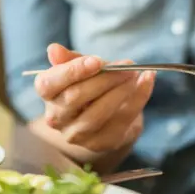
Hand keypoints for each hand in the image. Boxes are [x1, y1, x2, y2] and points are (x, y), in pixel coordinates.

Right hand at [34, 44, 154, 152]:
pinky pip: (121, 121)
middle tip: (127, 64)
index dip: (72, 71)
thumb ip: (69, 59)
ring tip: (135, 74)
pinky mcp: (100, 143)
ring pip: (98, 113)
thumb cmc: (90, 85)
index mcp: (48, 94)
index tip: (97, 61)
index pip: (49, 84)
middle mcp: (56, 118)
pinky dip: (138, 99)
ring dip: (121, 90)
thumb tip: (54, 50)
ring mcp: (77, 134)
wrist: (106, 114)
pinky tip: (146, 81)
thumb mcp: (80, 67)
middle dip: (104, 79)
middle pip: (76, 97)